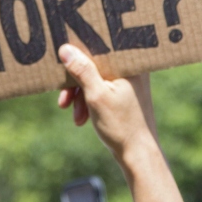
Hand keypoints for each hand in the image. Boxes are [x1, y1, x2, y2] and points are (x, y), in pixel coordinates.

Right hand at [56, 45, 156, 159]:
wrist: (137, 154)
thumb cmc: (121, 125)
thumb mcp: (96, 95)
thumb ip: (82, 71)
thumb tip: (66, 49)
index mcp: (129, 64)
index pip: (100, 46)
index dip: (80, 52)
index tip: (63, 60)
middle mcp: (130, 69)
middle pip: (94, 64)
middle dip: (76, 82)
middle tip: (64, 99)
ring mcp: (127, 82)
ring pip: (94, 79)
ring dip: (80, 96)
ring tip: (75, 116)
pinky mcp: (122, 94)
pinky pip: (99, 89)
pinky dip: (88, 101)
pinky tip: (82, 118)